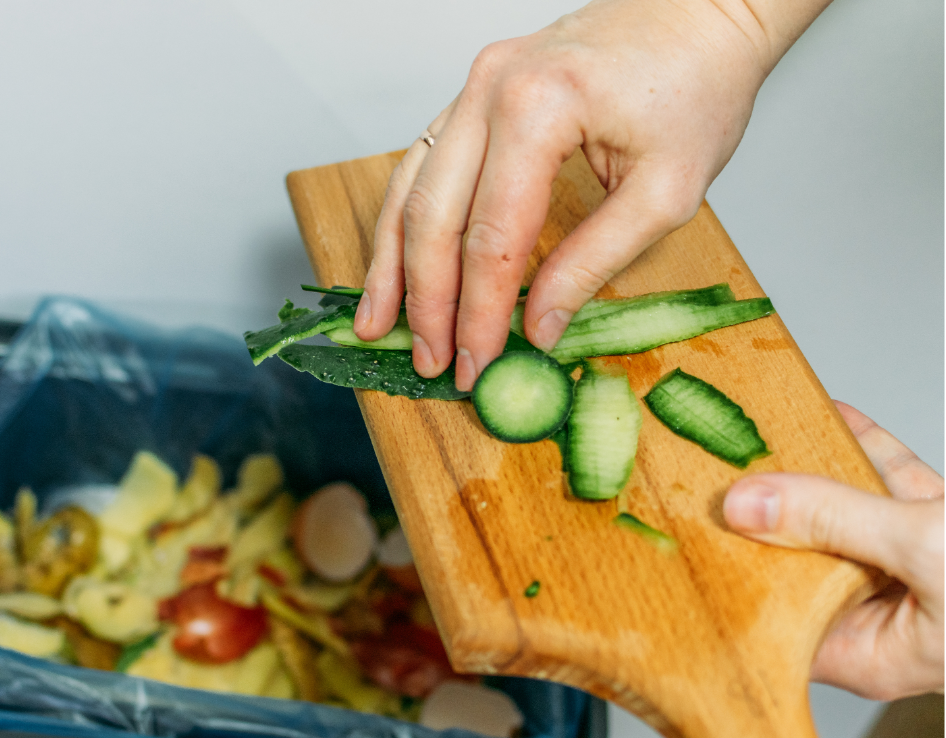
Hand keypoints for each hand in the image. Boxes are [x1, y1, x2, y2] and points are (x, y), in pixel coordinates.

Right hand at [356, 0, 829, 390]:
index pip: (492, 237)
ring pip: (409, 190)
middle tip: (431, 361)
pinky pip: (421, 166)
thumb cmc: (697, 88)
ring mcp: (472, 87)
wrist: (697, 13)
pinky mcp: (472, 95)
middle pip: (434, 217)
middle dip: (428, 301)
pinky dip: (403, 222)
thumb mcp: (666, 191)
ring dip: (392, 265)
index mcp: (539, 108)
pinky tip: (393, 266)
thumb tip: (537, 327)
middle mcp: (489, 90)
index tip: (475, 365)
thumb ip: (594, 262)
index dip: (478, 313)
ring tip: (377, 323)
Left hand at [724, 402, 943, 700]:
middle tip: (703, 466)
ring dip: (809, 471)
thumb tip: (744, 505)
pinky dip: (868, 453)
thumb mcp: (928, 553)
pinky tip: (835, 415)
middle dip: (761, 512)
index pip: (770, 616)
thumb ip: (836, 524)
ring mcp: (919, 574)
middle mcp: (887, 618)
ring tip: (755, 430)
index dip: (726, 576)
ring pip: (846, 516)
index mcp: (870, 652)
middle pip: (800, 558)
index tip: (681, 532)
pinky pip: (895, 490)